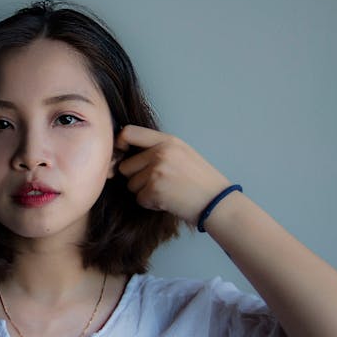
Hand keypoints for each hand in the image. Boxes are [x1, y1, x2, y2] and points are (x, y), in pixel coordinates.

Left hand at [115, 125, 231, 225]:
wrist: (218, 202)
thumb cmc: (200, 181)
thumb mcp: (182, 154)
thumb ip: (157, 149)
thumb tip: (124, 153)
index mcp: (168, 140)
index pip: (128, 132)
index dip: (119, 144)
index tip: (122, 154)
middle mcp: (160, 152)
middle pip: (126, 166)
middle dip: (136, 178)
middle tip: (158, 183)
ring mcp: (157, 171)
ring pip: (131, 185)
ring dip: (144, 192)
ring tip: (167, 191)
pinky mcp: (155, 190)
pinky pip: (139, 199)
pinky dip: (150, 204)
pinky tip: (168, 201)